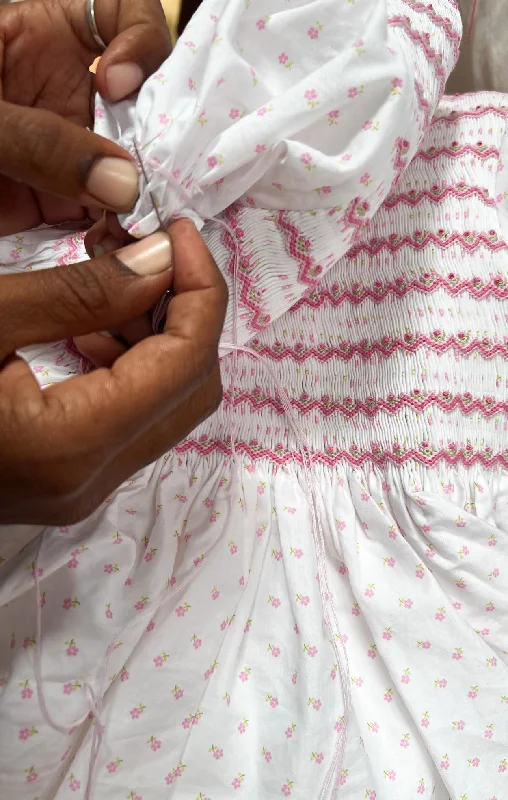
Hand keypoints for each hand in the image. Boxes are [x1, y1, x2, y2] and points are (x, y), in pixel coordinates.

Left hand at [0, 0, 170, 234]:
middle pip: (140, 104)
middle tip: (150, 178)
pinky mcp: (59, 203)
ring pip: (129, 166)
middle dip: (154, 138)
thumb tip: (123, 186)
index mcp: (42, 34)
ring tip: (135, 220)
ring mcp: (67, 151)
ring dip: (140, 192)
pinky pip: (104, 214)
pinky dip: (117, 231)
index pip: (120, 15)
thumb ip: (39, 139)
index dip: (139, 41)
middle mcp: (65, 91)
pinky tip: (112, 242)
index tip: (118, 85)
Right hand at [0, 220, 227, 525]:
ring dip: (158, 333)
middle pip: (192, 388)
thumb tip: (163, 260)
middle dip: (186, 309)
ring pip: (167, 404)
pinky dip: (130, 362)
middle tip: (153, 248)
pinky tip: (88, 322)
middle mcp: (90, 480)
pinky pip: (131, 417)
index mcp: (72, 444)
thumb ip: (80, 291)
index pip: (187, 361)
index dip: (202, 288)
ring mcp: (80, 488)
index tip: (181, 231)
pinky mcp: (67, 479)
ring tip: (113, 275)